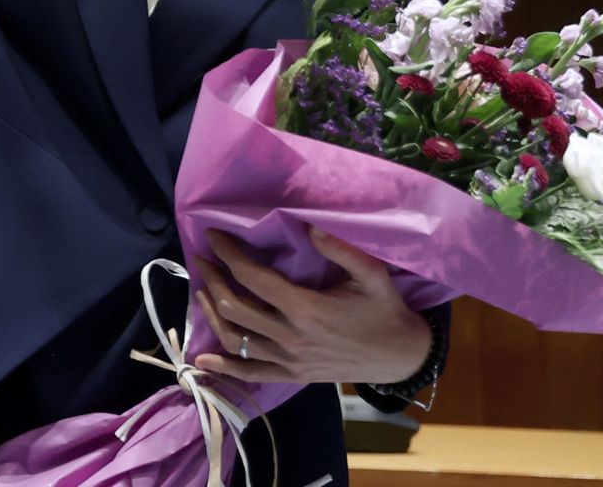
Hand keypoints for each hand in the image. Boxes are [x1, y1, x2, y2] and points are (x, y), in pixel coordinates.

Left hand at [191, 228, 431, 384]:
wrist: (401, 357)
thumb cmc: (384, 310)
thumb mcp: (372, 274)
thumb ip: (341, 249)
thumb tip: (309, 225)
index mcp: (307, 309)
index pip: (253, 278)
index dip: (228, 254)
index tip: (212, 235)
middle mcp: (292, 337)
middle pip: (235, 308)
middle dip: (212, 280)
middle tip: (202, 259)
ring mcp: (290, 361)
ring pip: (236, 340)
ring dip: (212, 314)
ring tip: (202, 291)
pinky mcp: (293, 376)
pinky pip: (251, 374)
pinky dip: (224, 368)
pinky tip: (201, 360)